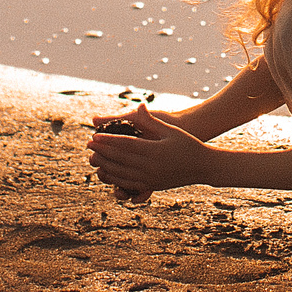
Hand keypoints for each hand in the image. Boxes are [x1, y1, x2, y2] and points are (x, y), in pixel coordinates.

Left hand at [86, 104, 213, 193]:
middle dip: (102, 152)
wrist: (203, 167)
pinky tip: (107, 173)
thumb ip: (151, 121)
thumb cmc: (188, 144)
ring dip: (105, 166)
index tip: (94, 136)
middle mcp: (151, 167)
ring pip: (121, 174)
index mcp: (155, 151)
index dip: (108, 141)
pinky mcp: (152, 186)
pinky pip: (129, 184)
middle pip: (120, 160)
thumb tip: (139, 105)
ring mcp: (151, 178)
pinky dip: (115, 179)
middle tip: (88, 145)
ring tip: (93, 158)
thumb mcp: (170, 130)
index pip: (125, 145)